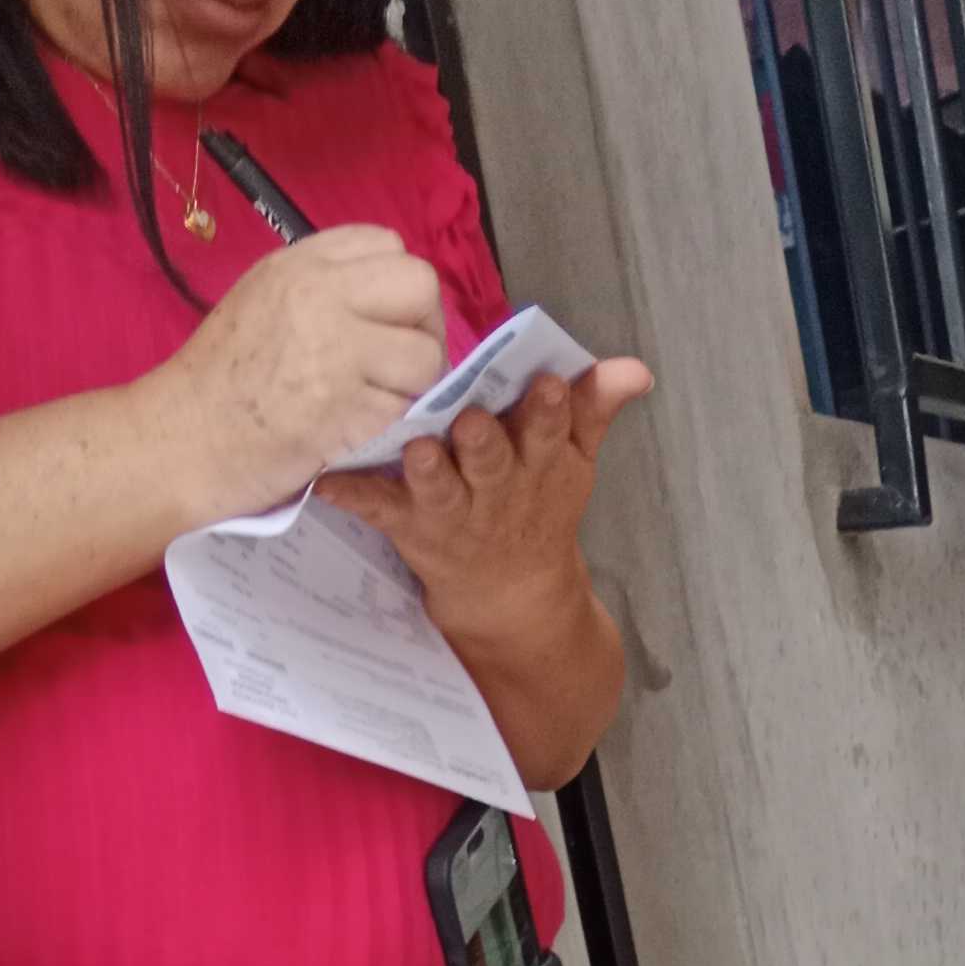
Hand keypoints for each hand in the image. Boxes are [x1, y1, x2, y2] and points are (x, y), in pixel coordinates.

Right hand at [160, 225, 447, 520]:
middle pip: (420, 285)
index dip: (397, 287)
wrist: (183, 438)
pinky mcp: (348, 408)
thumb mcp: (263, 299)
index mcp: (302, 264)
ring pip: (425, 355)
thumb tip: (382, 302)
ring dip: (414, 385)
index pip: (387, 245)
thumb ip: (321, 288)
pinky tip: (357, 429)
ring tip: (377, 401)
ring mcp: (338, 351)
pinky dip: (390, 425)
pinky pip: (403, 408)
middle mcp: (324, 295)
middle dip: (423, 327)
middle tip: (400, 362)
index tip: (384, 322)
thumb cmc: (219, 379)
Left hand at [319, 360, 655, 653]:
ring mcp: (452, 510)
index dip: (549, 411)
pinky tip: (328, 481)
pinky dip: (353, 497)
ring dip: (428, 472)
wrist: (510, 596)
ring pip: (440, 489)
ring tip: (416, 450)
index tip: (546, 385)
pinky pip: (379, 510)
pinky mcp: (412, 528)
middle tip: (470, 420)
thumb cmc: (538, 508)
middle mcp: (496, 487)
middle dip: (483, 443)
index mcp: (538, 462)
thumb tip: (636, 369)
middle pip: (491, 460)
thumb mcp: (576, 462)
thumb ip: (595, 407)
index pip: (550, 430)